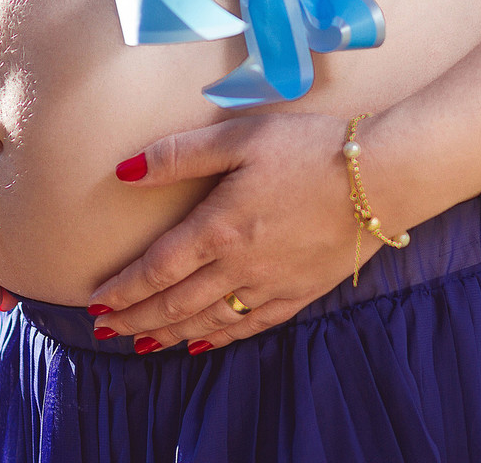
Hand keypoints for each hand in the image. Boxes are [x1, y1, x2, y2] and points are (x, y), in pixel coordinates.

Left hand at [87, 113, 379, 353]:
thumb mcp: (241, 135)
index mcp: (219, 227)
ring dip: (169, 334)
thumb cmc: (310, 147)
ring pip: (209, 320)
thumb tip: (125, 171)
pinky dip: (221, 338)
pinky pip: (252, 325)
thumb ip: (181, 154)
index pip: (157, 269)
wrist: (385, 176)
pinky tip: (203, 343)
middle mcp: (241, 265)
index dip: (124, 290)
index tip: (96, 303)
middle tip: (105, 331)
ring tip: (140, 344)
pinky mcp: (302, 291)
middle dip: (136, 319)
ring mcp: (273, 283)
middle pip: (176, 303)